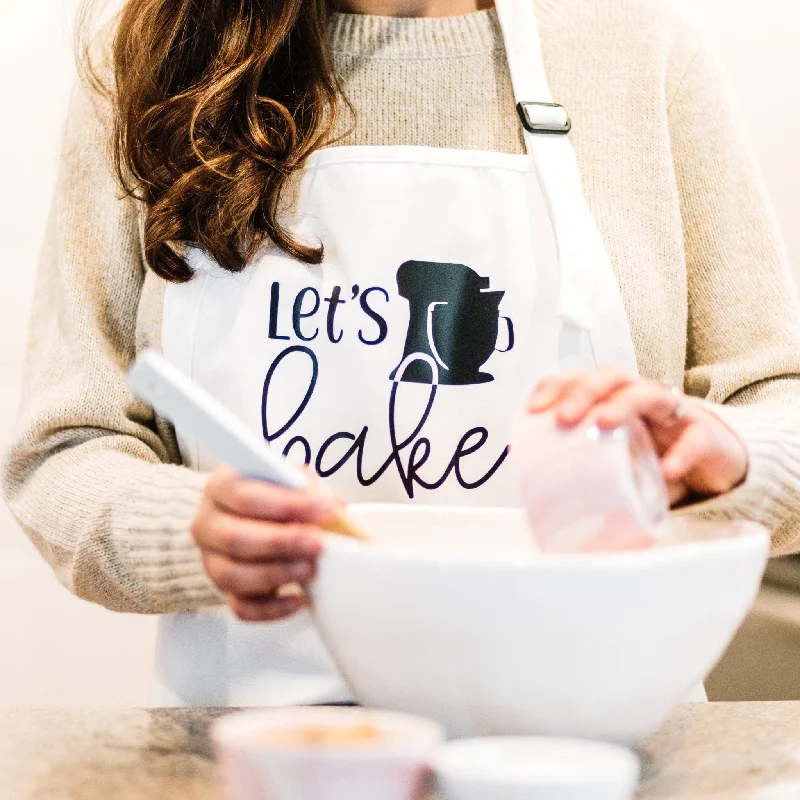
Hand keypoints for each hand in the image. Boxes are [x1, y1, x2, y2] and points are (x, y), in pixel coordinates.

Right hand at [191, 466, 339, 621]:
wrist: (255, 519)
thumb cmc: (273, 498)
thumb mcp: (288, 481)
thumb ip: (306, 488)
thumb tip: (333, 506)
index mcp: (220, 487)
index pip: (245, 496)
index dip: (287, 505)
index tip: (326, 510)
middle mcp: (208, 524)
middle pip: (235, 538)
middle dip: (282, 543)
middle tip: (318, 544)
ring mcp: (211, 561)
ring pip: (234, 576)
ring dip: (277, 574)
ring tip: (310, 569)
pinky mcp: (222, 591)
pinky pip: (241, 608)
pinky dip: (271, 609)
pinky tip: (298, 600)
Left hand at [528, 366, 747, 505]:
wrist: (718, 463)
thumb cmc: (657, 453)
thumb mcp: (618, 457)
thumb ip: (589, 464)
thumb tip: (542, 489)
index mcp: (614, 399)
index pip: (581, 379)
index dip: (556, 386)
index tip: (534, 408)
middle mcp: (641, 397)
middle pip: (611, 377)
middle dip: (584, 391)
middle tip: (564, 417)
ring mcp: (675, 412)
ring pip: (649, 393)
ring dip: (623, 405)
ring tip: (603, 424)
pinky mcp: (706, 435)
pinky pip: (695, 438)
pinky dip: (681, 454)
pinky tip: (666, 471)